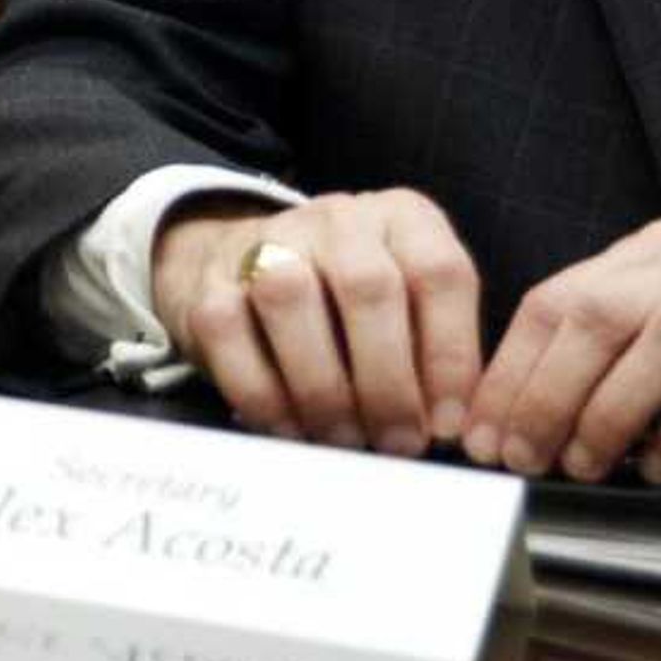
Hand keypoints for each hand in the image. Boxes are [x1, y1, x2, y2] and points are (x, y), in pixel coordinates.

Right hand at [148, 188, 481, 453]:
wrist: (250, 272)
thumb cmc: (349, 309)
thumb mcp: (410, 310)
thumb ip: (433, 353)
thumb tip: (449, 426)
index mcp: (401, 218)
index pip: (439, 272)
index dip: (450, 355)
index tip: (447, 424)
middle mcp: (337, 218)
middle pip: (367, 286)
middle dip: (387, 381)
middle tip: (398, 443)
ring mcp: (267, 243)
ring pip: (291, 298)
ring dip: (324, 387)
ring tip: (345, 440)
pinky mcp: (210, 282)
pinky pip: (229, 333)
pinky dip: (263, 394)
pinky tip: (291, 429)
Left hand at [459, 221, 660, 484]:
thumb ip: (614, 358)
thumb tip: (521, 422)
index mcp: (660, 254)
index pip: (559, 298)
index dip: (510, 370)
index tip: (484, 434)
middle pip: (598, 313)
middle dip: (544, 393)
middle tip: (521, 458)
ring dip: (608, 409)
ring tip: (586, 466)